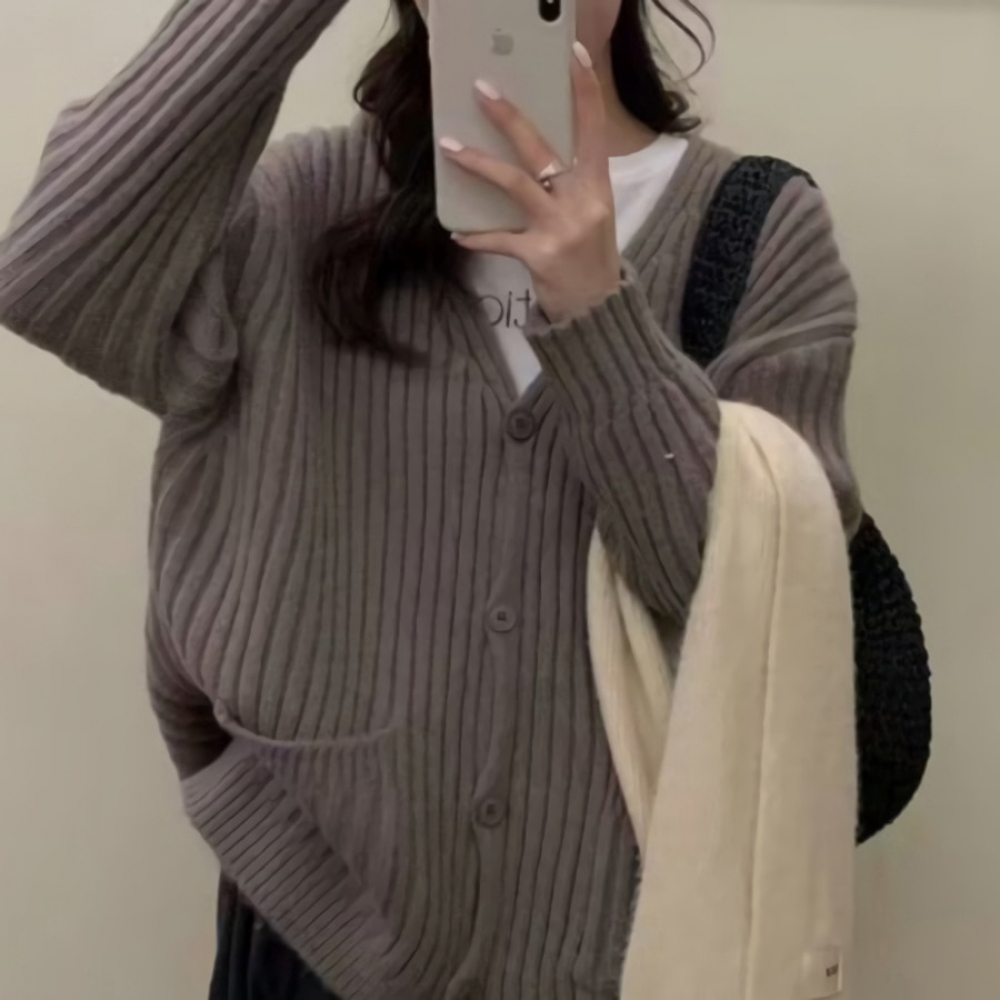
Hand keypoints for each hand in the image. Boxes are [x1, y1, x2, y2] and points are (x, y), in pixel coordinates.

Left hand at [440, 43, 621, 325]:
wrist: (599, 312)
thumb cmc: (591, 258)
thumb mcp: (593, 214)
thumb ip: (569, 185)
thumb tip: (530, 155)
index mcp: (598, 186)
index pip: (594, 129)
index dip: (586, 92)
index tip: (574, 57)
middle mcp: (583, 202)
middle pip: (542, 150)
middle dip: (510, 118)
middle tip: (482, 91)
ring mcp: (561, 229)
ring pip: (515, 184)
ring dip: (479, 164)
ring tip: (450, 148)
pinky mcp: (539, 256)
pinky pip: (500, 239)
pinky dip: (477, 236)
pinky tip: (459, 233)